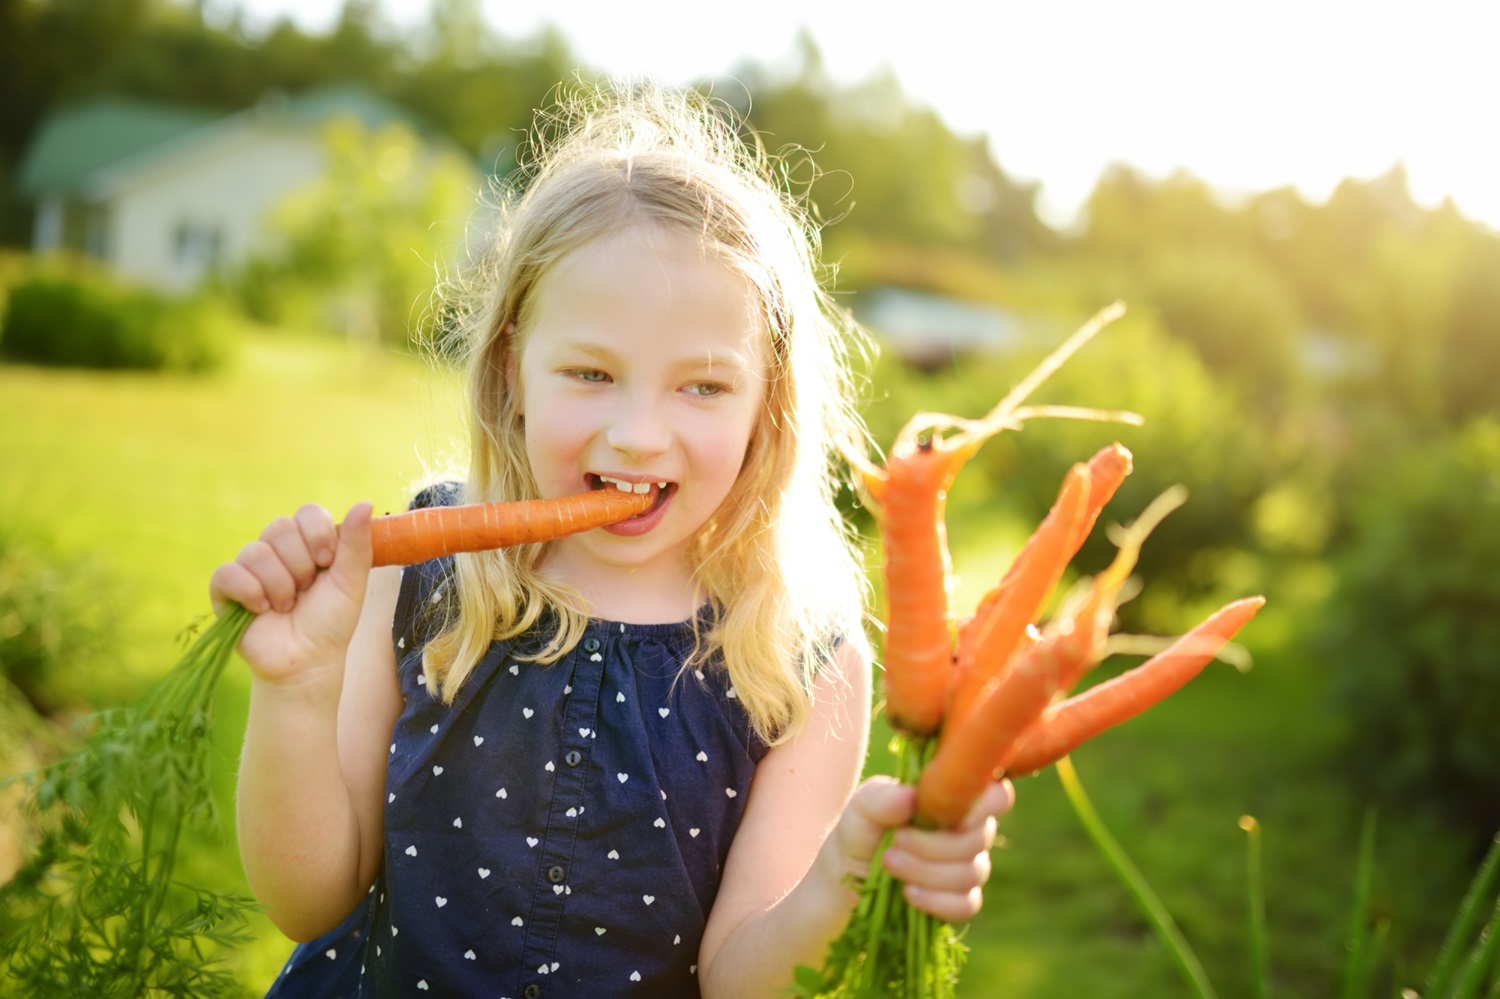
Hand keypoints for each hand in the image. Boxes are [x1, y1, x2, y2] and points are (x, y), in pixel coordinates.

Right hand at [208, 502, 373, 686]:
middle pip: (280, 527)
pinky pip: (227, 573)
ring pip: (256, 552)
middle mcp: (277, 549)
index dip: (318, 535)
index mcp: (308, 542)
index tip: (327, 562)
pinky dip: (250, 592)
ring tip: (287, 606)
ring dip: (280, 586)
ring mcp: (249, 568)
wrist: (309, 659)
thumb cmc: (331, 620)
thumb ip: (357, 544)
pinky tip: (262, 610)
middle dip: (300, 566)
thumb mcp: (351, 581)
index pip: (307, 513)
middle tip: (306, 591)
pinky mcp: (225, 590)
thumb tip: (365, 503)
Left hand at [833, 776, 1014, 922]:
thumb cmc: (861, 831)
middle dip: (933, 844)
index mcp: (954, 799)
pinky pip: (966, 904)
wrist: (847, 877)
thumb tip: (912, 796)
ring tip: (890, 862)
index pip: (996, 796)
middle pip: (979, 838)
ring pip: (971, 872)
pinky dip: (936, 900)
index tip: (942, 812)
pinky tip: (908, 892)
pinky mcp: (959, 900)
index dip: (982, 805)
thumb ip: (883, 798)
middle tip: (895, 841)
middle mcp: (968, 831)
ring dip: (927, 871)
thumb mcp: (862, 808)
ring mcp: (967, 867)